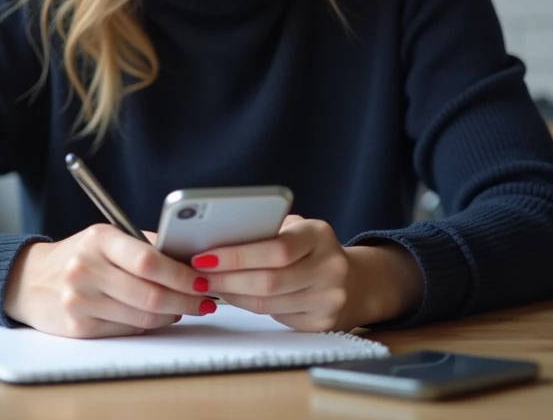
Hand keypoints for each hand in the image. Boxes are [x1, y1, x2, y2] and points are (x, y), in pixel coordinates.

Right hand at [3, 225, 214, 337]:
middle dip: (185, 299)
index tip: (202, 279)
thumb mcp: (105, 238)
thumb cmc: (77, 256)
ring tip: (184, 307)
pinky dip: (148, 324)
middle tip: (204, 300)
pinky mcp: (79, 327)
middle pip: (150, 293)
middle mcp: (85, 269)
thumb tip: (189, 258)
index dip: (181, 274)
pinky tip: (157, 316)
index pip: (148, 260)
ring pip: (142, 315)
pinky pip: (127, 329)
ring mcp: (80, 300)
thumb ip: (143, 244)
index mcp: (98, 240)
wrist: (29, 281)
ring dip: (172, 314)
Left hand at [193, 215, 423, 331]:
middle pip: (269, 281)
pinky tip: (230, 296)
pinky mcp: (321, 324)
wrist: (355, 282)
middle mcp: (330, 268)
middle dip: (226, 278)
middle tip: (196, 275)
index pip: (276, 249)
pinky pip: (274, 317)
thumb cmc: (311, 249)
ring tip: (206, 284)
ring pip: (267, 303)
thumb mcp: (296, 229)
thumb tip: (209, 232)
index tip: (203, 255)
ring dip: (231, 294)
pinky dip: (246, 306)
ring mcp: (329, 299)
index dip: (236, 255)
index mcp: (319, 235)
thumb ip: (265, 229)